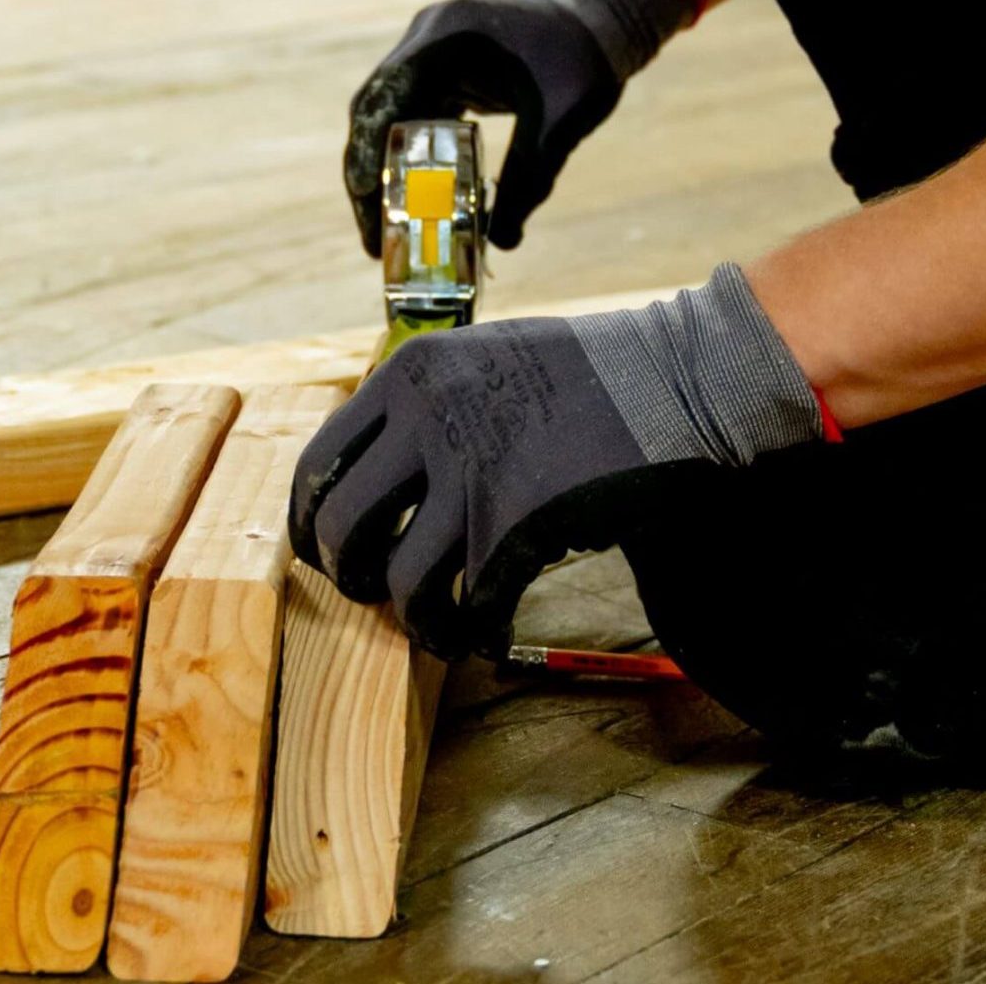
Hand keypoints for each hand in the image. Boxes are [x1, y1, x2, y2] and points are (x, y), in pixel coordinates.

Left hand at [289, 266, 826, 657]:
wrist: (674, 379)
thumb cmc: (588, 372)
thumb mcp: (485, 355)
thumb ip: (427, 399)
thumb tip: (378, 469)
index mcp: (410, 373)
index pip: (319, 462)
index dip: (311, 522)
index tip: (324, 552)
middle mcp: (427, 419)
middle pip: (343, 527)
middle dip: (351, 576)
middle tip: (377, 593)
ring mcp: (472, 473)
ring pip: (401, 581)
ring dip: (414, 620)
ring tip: (439, 625)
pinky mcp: (519, 524)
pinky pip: (468, 604)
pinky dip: (471, 631)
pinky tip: (488, 631)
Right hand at [342, 0, 697, 254]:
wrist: (602, 19)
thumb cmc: (585, 60)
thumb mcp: (561, 124)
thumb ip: (530, 180)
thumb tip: (503, 243)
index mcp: (448, 37)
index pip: (387, 94)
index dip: (368, 147)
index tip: (366, 197)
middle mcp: (428, 36)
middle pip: (376, 108)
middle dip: (369, 171)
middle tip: (371, 234)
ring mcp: (432, 47)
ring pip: (389, 112)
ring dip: (385, 165)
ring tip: (384, 227)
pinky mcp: (443, 64)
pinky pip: (413, 110)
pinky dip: (411, 151)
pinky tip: (415, 195)